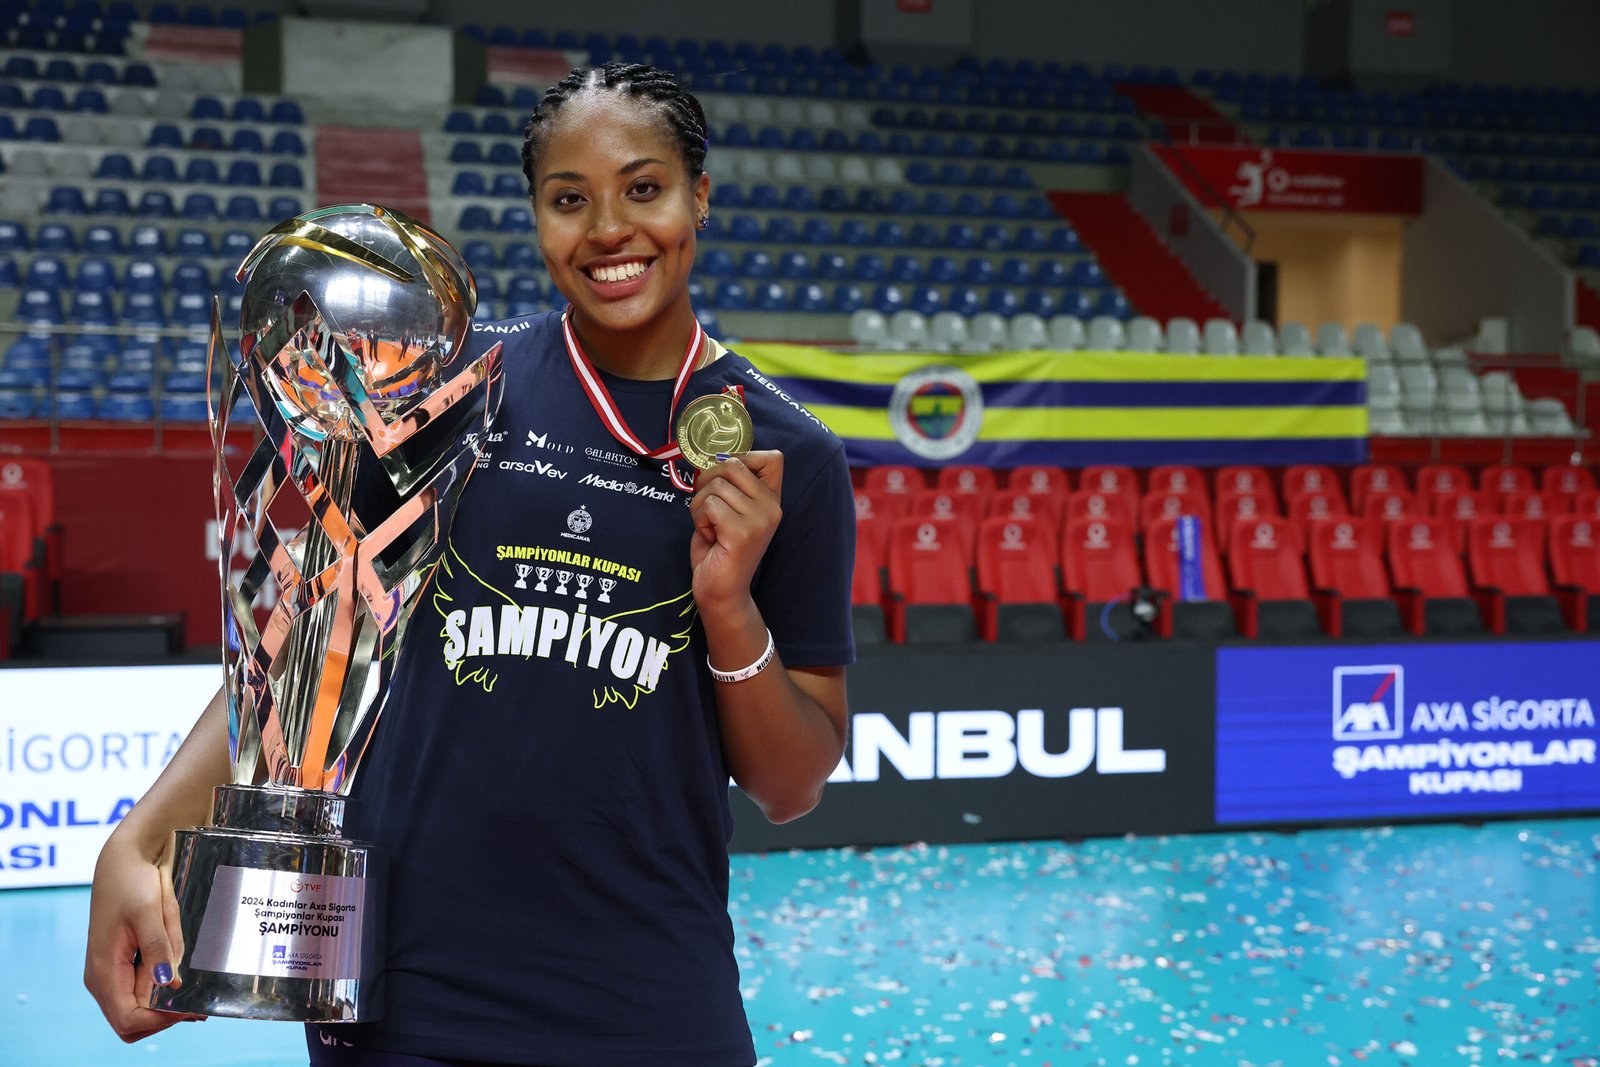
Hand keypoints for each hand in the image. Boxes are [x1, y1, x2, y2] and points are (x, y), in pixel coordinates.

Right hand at [84, 837, 204, 1039]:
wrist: (124, 859)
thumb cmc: (132, 881)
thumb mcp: (148, 911)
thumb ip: (158, 946)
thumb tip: (169, 982)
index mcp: (104, 970)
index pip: (127, 1018)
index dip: (159, 1021)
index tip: (189, 1009)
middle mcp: (104, 978)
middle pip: (131, 1021)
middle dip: (163, 1019)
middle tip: (198, 1007)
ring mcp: (113, 973)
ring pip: (138, 1008)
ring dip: (165, 1007)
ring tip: (196, 996)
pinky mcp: (125, 965)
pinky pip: (143, 990)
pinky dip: (163, 992)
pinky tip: (185, 982)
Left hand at [689, 450, 782, 614]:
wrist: (721, 592)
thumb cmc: (719, 549)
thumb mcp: (729, 509)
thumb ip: (728, 484)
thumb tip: (708, 458)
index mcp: (772, 499)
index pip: (773, 457)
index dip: (741, 458)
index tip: (725, 480)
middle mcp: (772, 507)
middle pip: (732, 464)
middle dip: (707, 482)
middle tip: (708, 510)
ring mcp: (760, 519)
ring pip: (715, 486)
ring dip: (700, 506)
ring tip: (711, 528)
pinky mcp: (742, 532)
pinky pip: (709, 505)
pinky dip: (699, 519)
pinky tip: (710, 536)